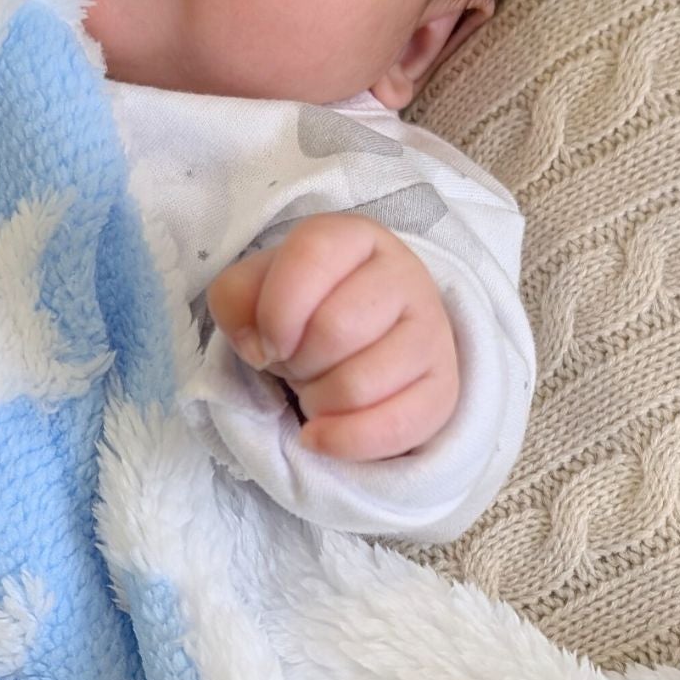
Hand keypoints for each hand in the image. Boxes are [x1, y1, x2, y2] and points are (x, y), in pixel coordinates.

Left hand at [204, 214, 458, 460]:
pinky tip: (321, 434)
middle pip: (336, 329)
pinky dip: (342, 441)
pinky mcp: (444, 386)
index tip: (268, 341)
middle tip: (296, 363)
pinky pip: (394, 427)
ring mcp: (432, 331)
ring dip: (317, 400)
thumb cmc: (305, 308)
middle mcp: (404, 275)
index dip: (276, 310)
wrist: (362, 339)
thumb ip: (235, 299)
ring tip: (316, 387)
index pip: (312, 255)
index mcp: (355, 237)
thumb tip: (259, 348)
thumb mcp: (256, 288)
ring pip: (360, 385)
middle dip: (297, 362)